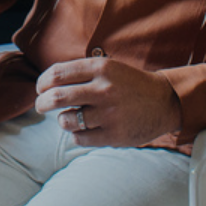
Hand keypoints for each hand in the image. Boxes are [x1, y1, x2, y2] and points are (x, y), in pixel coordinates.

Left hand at [34, 57, 180, 147]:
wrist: (164, 101)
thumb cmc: (129, 84)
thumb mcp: (108, 67)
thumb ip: (81, 72)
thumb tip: (47, 83)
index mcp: (100, 67)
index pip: (57, 73)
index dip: (42, 82)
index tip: (41, 88)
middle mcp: (104, 89)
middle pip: (56, 97)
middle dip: (42, 103)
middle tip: (42, 105)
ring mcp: (109, 113)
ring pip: (66, 120)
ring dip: (63, 120)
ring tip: (69, 117)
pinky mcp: (114, 134)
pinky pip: (80, 138)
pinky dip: (76, 135)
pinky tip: (84, 129)